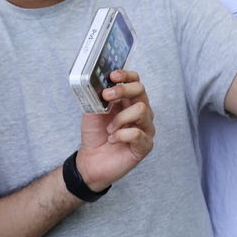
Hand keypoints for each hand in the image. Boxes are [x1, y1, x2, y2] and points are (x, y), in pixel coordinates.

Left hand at [75, 69, 153, 192]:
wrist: (91, 161)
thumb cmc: (95, 135)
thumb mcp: (92, 112)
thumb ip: (97, 97)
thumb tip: (100, 84)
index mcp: (128, 101)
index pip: (135, 80)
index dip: (126, 75)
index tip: (113, 76)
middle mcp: (141, 112)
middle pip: (141, 90)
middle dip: (123, 90)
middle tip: (106, 96)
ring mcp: (145, 128)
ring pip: (141, 110)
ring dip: (120, 118)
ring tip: (109, 129)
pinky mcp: (145, 145)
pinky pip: (137, 133)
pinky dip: (121, 135)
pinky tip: (112, 139)